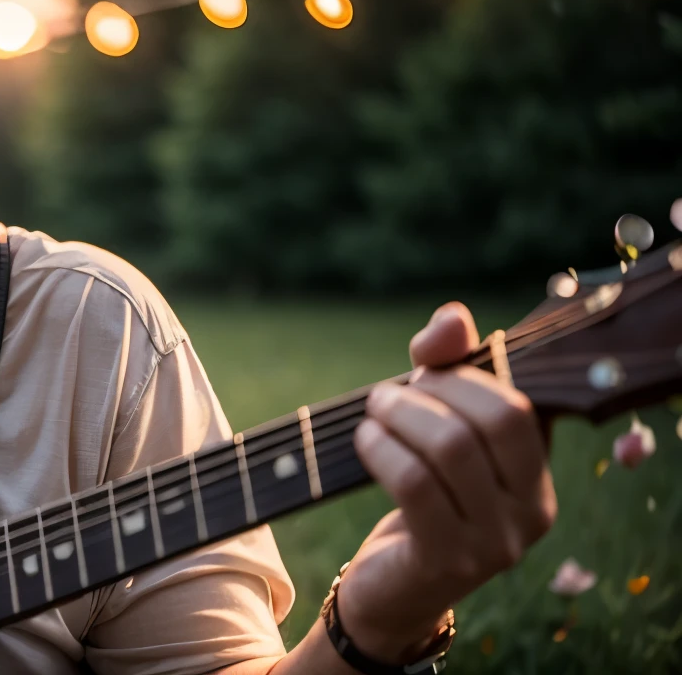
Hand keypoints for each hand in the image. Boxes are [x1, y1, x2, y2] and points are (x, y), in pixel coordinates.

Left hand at [340, 302, 556, 662]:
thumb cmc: (419, 494)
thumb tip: (452, 316)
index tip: (426, 364)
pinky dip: (382, 449)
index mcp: (540, 474)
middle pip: (494, 419)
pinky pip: (415, 484)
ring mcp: (497, 541)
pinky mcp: (449, 560)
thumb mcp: (436, 428)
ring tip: (372, 412)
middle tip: (389, 393)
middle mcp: (534, 510)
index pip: (522, 403)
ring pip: (451, 448)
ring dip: (399, 415)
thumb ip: (445, 367)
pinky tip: (364, 441)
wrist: (395, 588)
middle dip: (433, 390)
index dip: (469, 370)